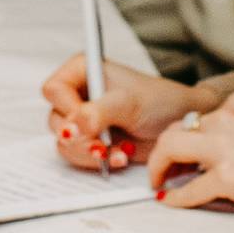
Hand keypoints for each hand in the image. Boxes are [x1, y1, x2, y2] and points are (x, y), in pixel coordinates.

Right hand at [40, 55, 220, 172]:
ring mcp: (82, 119)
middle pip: (55, 119)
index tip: (88, 122)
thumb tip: (69, 129)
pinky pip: (78, 155)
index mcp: (82, 71)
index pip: (54, 90)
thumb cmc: (158, 101)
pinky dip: (97, 161)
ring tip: (116, 152)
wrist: (180, 123)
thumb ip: (96, 113)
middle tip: (102, 146)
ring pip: (64, 141)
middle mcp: (77, 94)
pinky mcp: (91, 141)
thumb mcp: (128, 103)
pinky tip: (121, 157)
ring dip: (89, 152)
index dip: (67, 109)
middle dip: (80, 137)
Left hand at [143, 92, 233, 216]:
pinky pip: (189, 188)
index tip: (175, 153)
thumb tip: (202, 155)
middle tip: (159, 170)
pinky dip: (176, 197)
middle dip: (162, 152)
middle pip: (176, 130)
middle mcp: (228, 118)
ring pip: (172, 150)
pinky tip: (171, 201)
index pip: (196, 117)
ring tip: (159, 183)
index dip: (181, 137)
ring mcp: (226, 147)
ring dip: (160, 169)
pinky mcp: (228, 177)